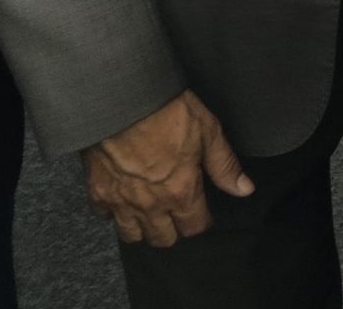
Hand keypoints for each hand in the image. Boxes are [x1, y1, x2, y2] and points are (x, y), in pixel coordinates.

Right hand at [80, 91, 251, 246]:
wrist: (122, 102)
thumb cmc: (169, 112)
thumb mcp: (209, 131)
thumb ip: (225, 166)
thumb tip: (245, 190)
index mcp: (181, 192)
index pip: (194, 226)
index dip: (202, 221)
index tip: (202, 212)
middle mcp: (150, 205)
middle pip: (163, 239)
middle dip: (174, 230)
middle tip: (177, 213)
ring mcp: (121, 202)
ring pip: (132, 236)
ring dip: (144, 229)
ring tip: (151, 214)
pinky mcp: (97, 193)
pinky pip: (106, 218)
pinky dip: (114, 214)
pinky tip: (123, 200)